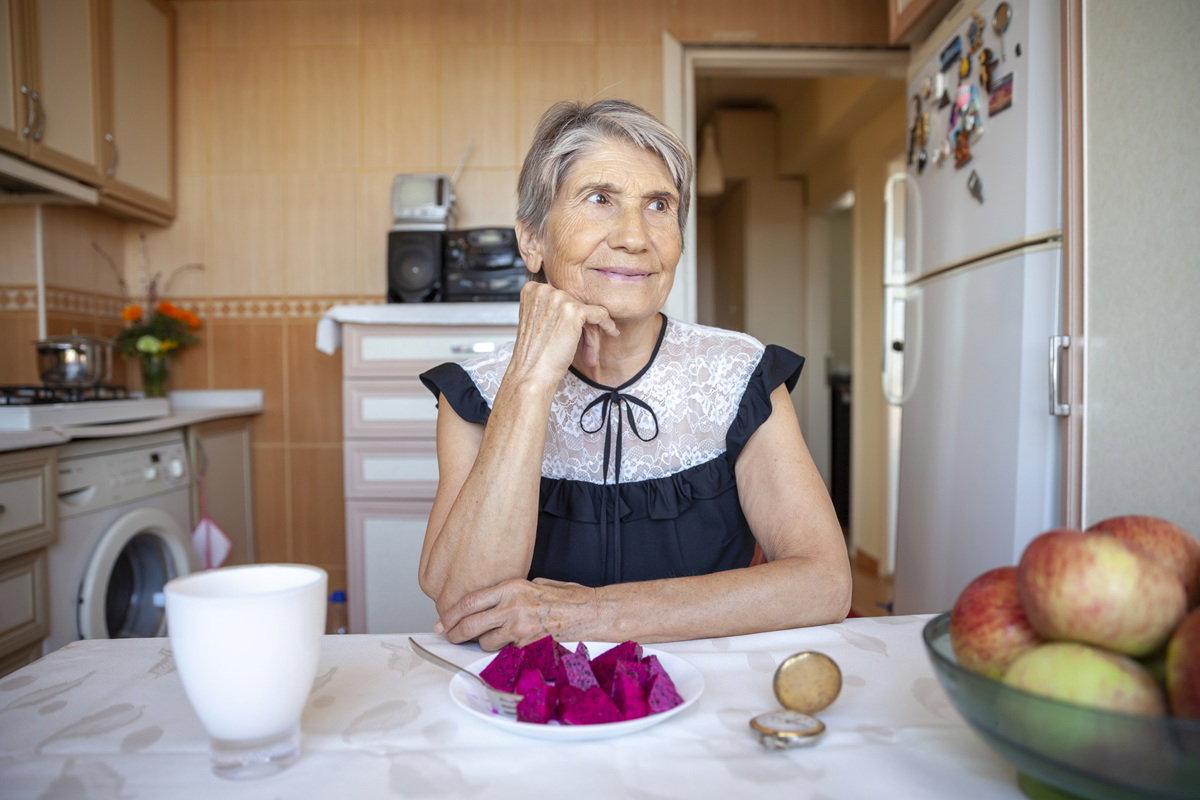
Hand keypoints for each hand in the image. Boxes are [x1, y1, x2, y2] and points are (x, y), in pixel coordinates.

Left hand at [435, 577, 595, 650]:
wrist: (587, 612)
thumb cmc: (565, 597)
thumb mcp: (534, 584)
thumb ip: (512, 593)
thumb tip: (494, 602)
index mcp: (511, 588)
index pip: (470, 601)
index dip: (451, 614)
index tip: (442, 621)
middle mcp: (512, 607)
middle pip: (470, 624)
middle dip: (455, 634)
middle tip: (449, 637)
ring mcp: (519, 628)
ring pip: (485, 642)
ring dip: (483, 643)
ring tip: (491, 638)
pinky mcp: (527, 645)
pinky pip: (505, 651)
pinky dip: (505, 649)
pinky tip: (512, 643)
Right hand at [507, 282, 618, 388]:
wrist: (532, 373)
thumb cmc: (535, 354)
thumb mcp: (539, 321)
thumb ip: (552, 306)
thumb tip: (577, 301)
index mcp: (532, 290)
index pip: (562, 295)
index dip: (569, 314)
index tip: (570, 330)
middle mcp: (543, 290)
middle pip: (575, 301)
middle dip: (582, 323)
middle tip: (582, 344)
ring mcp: (558, 298)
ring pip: (587, 309)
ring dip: (591, 330)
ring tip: (589, 351)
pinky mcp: (573, 310)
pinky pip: (600, 313)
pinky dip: (607, 324)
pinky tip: (611, 332)